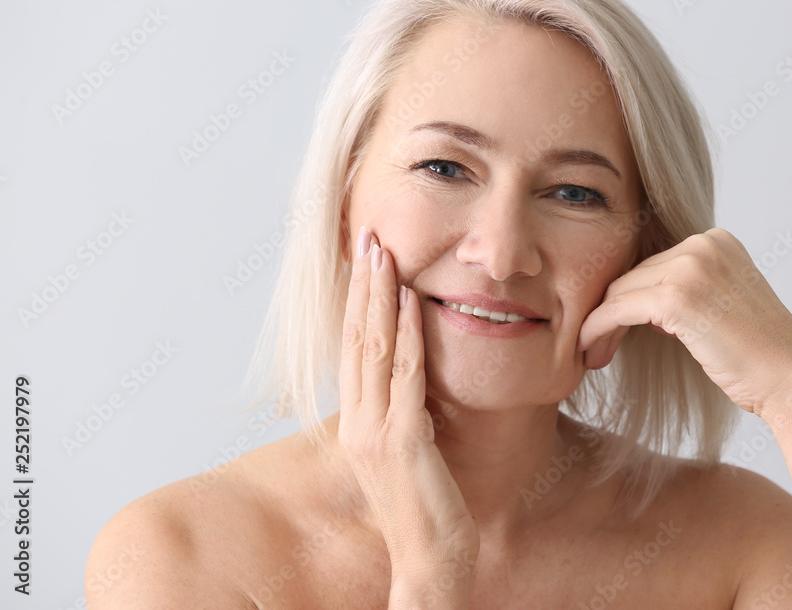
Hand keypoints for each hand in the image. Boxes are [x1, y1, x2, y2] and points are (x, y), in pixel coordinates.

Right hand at [338, 226, 478, 588]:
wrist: (429, 563)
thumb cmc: (424, 510)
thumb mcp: (404, 455)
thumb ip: (400, 416)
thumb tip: (406, 381)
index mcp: (355, 424)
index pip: (352, 351)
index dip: (357, 304)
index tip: (364, 264)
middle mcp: (357, 423)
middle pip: (356, 340)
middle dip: (363, 286)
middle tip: (368, 238)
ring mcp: (375, 432)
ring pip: (374, 349)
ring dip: (380, 297)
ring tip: (383, 253)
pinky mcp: (403, 441)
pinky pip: (405, 376)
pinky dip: (408, 334)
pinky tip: (412, 301)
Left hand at [576, 228, 791, 415]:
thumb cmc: (759, 356)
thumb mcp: (722, 305)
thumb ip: (686, 291)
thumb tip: (639, 301)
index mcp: (716, 241)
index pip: (652, 265)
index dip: (628, 299)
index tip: (613, 329)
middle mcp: (703, 244)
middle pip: (633, 276)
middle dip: (609, 311)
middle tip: (594, 345)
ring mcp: (692, 267)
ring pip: (619, 292)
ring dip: (598, 324)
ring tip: (591, 354)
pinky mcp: (677, 297)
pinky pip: (616, 310)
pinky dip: (596, 329)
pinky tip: (588, 350)